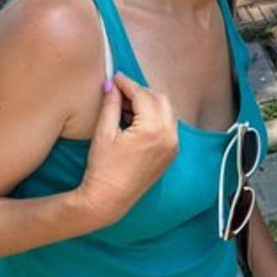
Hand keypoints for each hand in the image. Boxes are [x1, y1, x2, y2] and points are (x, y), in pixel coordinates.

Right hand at [75, 73, 178, 225]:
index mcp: (154, 129)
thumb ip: (111, 105)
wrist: (109, 199)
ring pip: (166, 112)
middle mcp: (170, 135)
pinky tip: (134, 120)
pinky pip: (167, 126)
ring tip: (124, 105)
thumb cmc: (103, 167)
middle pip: (160, 100)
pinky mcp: (171, 154)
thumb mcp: (104, 132)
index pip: (143, 96)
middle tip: (120, 91)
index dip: (127, 84)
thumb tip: (111, 85)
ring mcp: (173, 146)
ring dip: (148, 104)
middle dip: (141, 92)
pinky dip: (154, 118)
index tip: (115, 77)